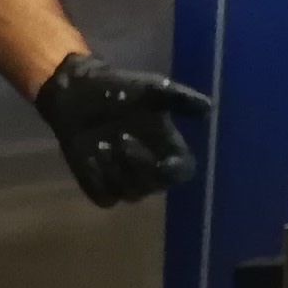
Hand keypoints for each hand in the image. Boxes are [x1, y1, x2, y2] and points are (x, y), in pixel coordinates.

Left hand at [32, 54, 210, 208]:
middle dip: (139, 164)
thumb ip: (178, 99)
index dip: (174, 171)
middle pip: (155, 185)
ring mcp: (123, 180)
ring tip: (101, 145)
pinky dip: (99, 181)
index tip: (164, 161)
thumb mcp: (150, 89)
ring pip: (130, 194)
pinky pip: (104, 197)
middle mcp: (149, 169)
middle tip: (122, 138)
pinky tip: (89, 158)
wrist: (77, 93)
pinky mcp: (98, 185)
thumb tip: (210, 107)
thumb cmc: (118, 91)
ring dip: (117, 171)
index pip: (182, 172)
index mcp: (168, 149)